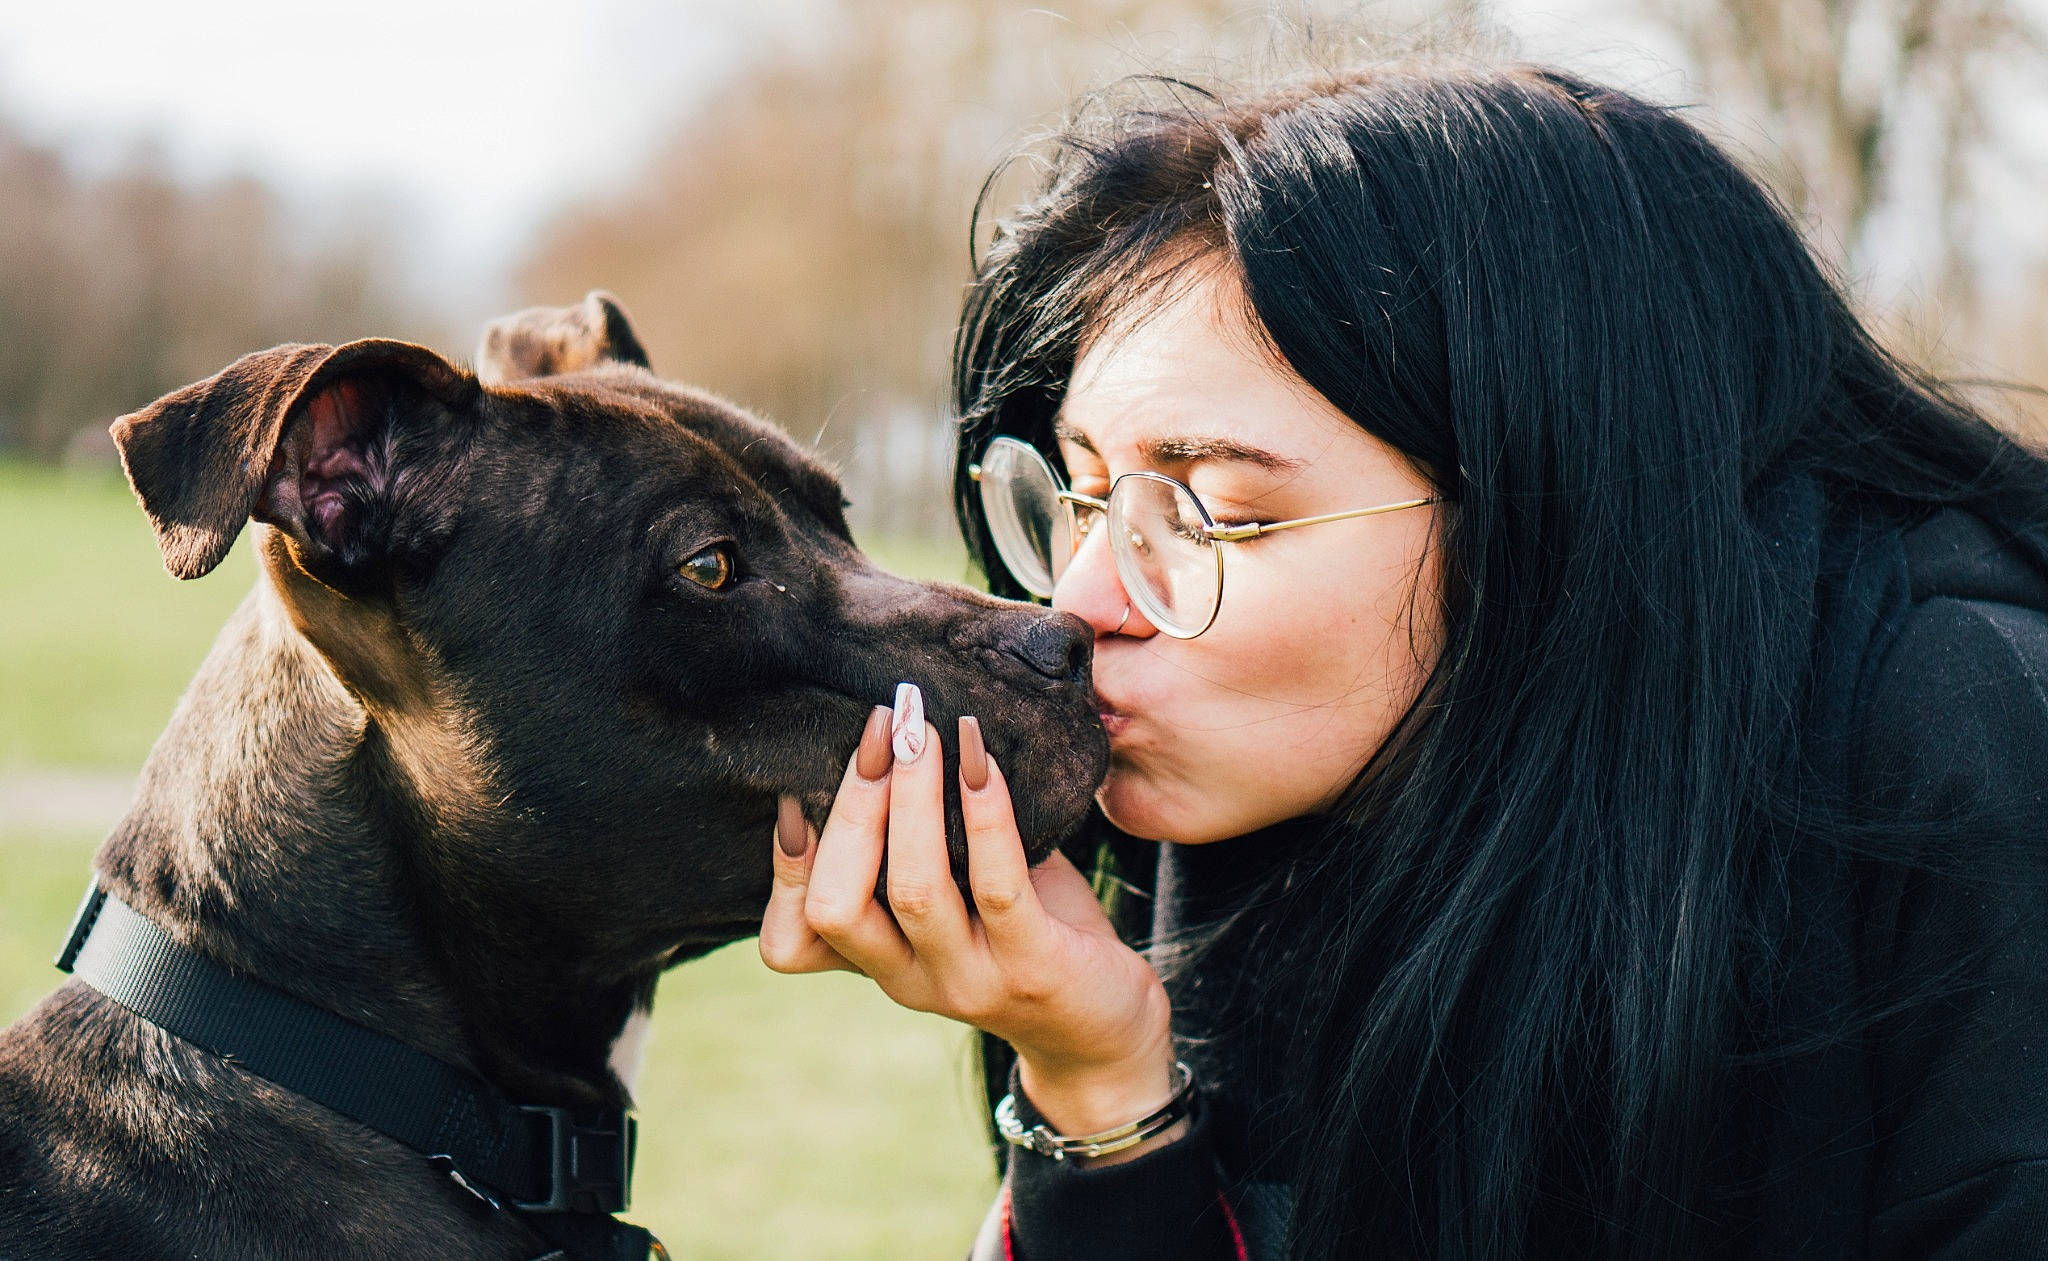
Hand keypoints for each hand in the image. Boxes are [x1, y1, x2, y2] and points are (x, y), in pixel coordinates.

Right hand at [759, 695, 1180, 1145]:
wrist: (1105, 1026)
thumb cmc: (1028, 933)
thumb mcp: (959, 897)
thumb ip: (924, 842)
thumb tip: (900, 734)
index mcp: (879, 963)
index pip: (791, 940)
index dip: (782, 869)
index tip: (797, 790)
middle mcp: (910, 981)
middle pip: (838, 906)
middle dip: (852, 808)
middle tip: (881, 729)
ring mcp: (970, 981)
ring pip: (913, 890)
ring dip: (912, 799)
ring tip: (923, 732)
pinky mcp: (1034, 970)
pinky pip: (998, 885)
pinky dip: (986, 815)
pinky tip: (983, 762)